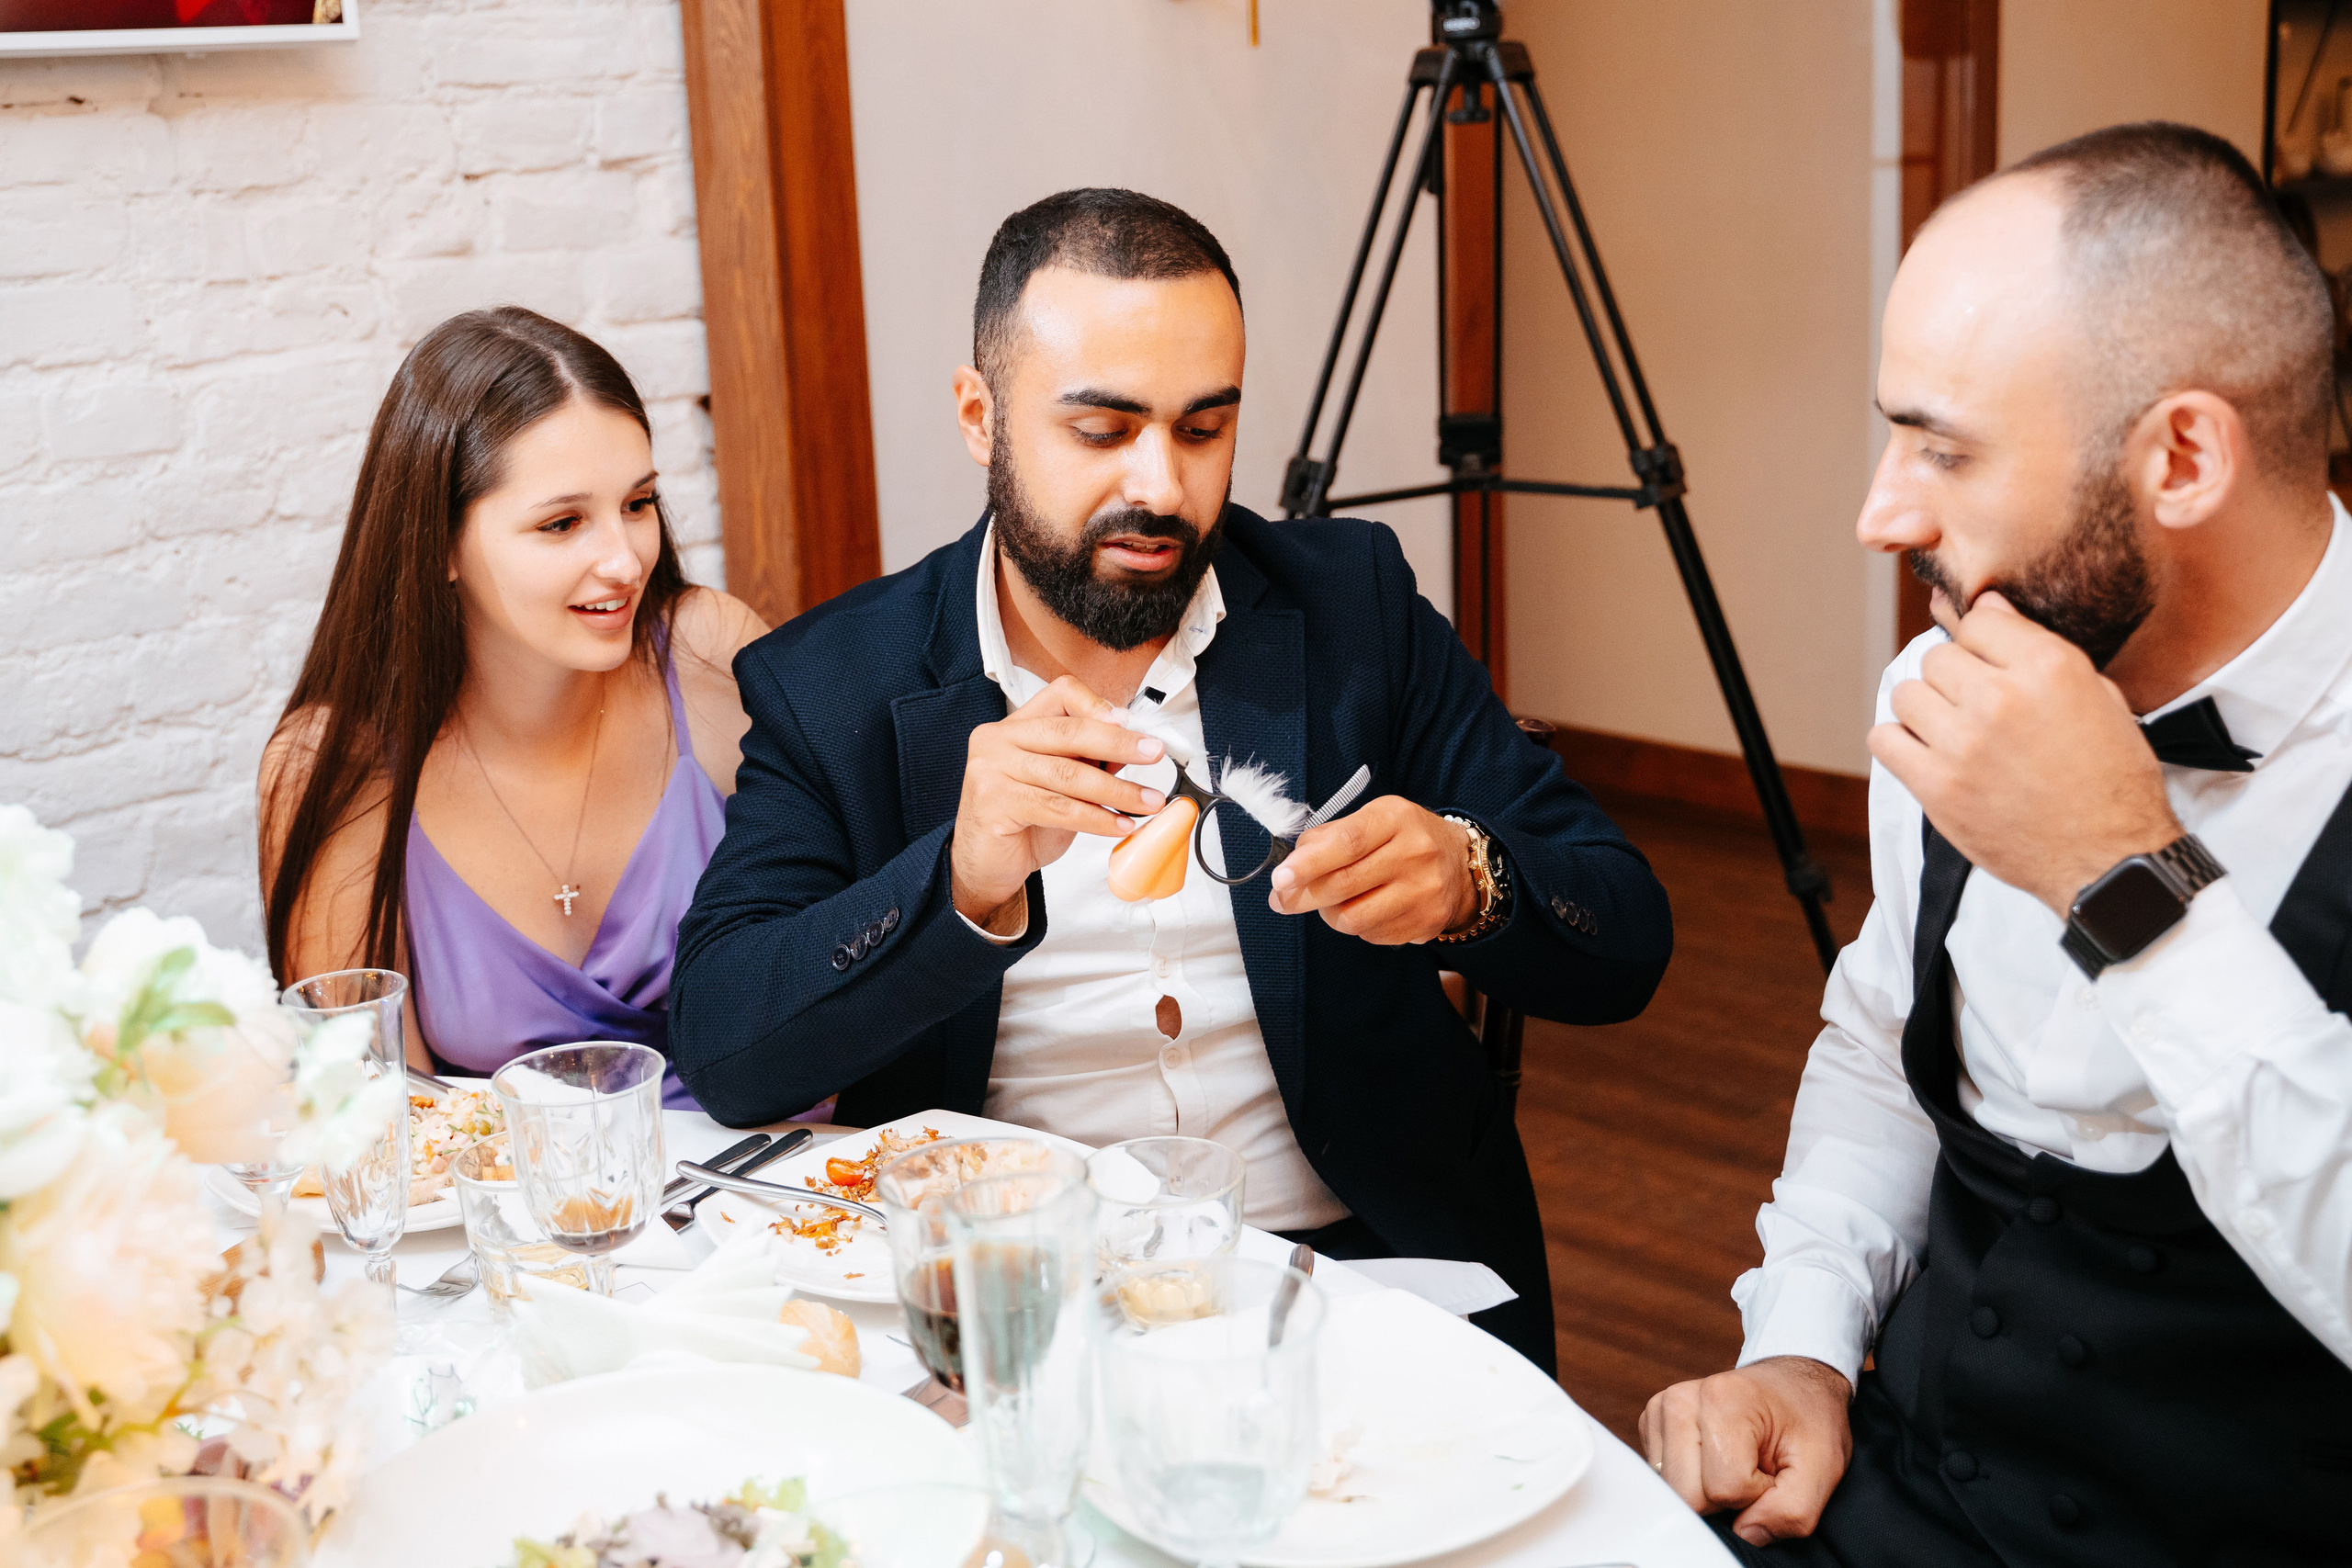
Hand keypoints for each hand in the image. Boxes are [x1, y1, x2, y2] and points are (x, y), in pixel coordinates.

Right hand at [952, 676, 1166, 927]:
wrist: (985, 866)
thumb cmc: (1022, 823)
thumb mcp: (1059, 784)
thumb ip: (1086, 761)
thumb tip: (1133, 747)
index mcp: (1016, 726)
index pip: (1062, 694)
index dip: (1099, 705)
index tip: (1132, 725)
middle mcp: (999, 740)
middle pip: (1069, 732)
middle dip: (1119, 744)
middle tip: (1153, 754)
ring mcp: (991, 770)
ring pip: (1069, 774)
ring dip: (1117, 790)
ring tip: (1148, 802)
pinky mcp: (994, 804)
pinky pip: (1059, 808)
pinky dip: (1097, 818)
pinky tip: (1120, 824)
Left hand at [1265, 796, 1475, 943]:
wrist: (1461, 865)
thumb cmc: (1403, 838)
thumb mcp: (1373, 819)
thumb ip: (1331, 836)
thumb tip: (1291, 864)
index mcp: (1396, 818)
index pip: (1347, 843)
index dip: (1309, 863)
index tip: (1280, 879)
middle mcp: (1415, 853)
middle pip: (1344, 884)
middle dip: (1303, 896)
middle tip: (1281, 900)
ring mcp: (1424, 892)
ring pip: (1353, 918)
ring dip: (1330, 914)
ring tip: (1332, 902)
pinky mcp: (1427, 922)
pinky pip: (1371, 934)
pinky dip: (1358, 925)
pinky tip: (1367, 908)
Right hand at [1640, 1356, 1852, 1546]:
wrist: (1793, 1386)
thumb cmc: (1807, 1420)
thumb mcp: (1823, 1468)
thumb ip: (1792, 1511)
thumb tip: (1745, 1533)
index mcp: (1722, 1399)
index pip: (1725, 1488)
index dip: (1757, 1494)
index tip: (1773, 1472)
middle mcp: (1680, 1400)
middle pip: (1687, 1495)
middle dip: (1726, 1498)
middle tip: (1754, 1471)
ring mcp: (1661, 1411)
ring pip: (1672, 1492)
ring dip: (1708, 1491)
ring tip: (1736, 1463)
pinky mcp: (1652, 1424)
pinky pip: (1665, 1480)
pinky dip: (1694, 1482)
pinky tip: (1715, 1460)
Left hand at [1867, 592, 2179, 916]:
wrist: (2109, 857)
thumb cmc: (2111, 779)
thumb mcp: (2099, 696)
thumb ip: (2039, 648)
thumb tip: (1988, 606)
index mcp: (2049, 668)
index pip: (1978, 620)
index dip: (1981, 642)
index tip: (1986, 661)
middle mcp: (2001, 699)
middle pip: (1938, 658)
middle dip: (1954, 678)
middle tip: (1976, 706)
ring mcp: (1963, 744)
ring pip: (1907, 695)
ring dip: (1925, 709)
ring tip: (1952, 732)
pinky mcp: (1937, 787)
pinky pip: (1884, 740)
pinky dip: (1898, 743)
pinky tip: (1924, 752)